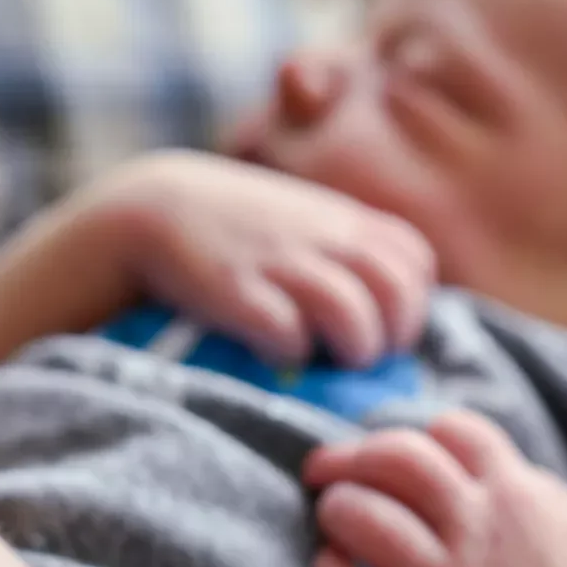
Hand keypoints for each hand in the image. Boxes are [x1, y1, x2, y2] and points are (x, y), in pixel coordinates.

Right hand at [95, 150, 433, 366]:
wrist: (152, 207)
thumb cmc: (236, 227)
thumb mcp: (304, 220)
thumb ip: (347, 251)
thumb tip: (384, 315)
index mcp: (346, 220)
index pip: (413, 266)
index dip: (406, 307)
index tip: (375, 329)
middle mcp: (324, 237)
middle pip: (397, 294)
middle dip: (386, 336)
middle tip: (352, 356)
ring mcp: (283, 263)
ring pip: (354, 317)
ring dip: (347, 350)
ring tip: (320, 360)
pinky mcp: (240, 291)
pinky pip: (290, 334)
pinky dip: (290, 352)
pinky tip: (271, 351)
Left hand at [303, 410, 566, 566]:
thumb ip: (522, 478)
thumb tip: (462, 450)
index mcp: (515, 494)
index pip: (452, 431)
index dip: (416, 434)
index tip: (395, 460)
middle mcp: (479, 531)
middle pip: (398, 458)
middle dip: (348, 456)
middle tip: (323, 471)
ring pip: (367, 520)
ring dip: (336, 510)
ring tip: (332, 519)